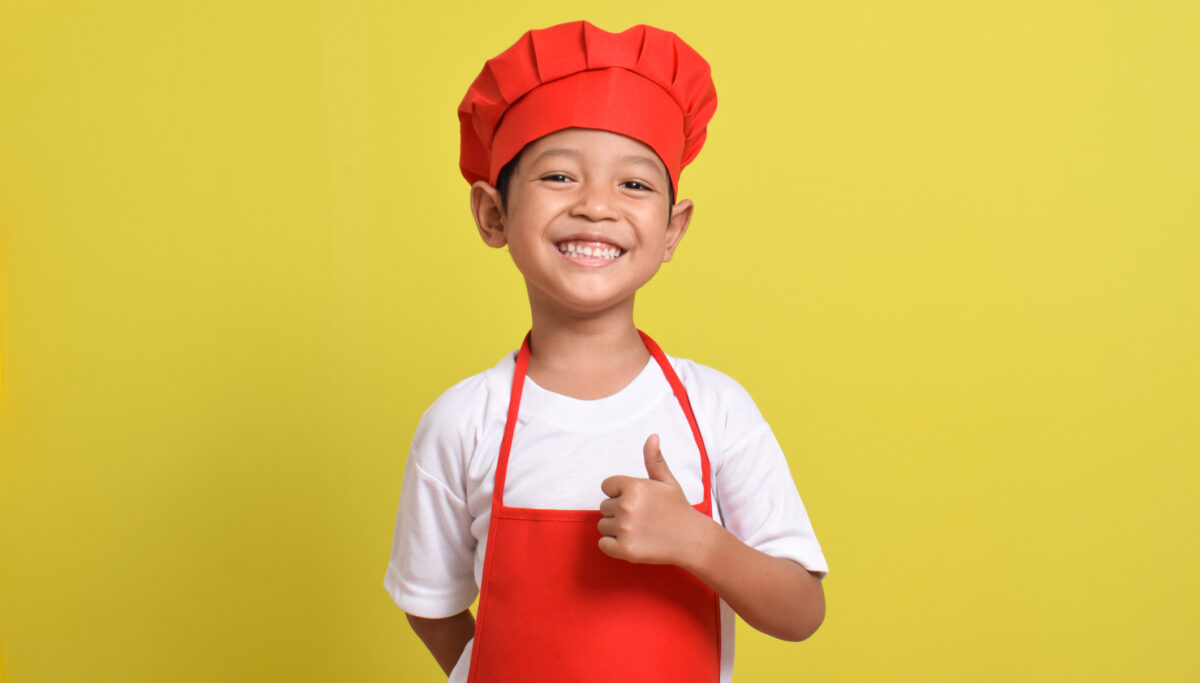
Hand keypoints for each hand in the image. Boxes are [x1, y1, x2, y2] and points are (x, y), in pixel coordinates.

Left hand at [597, 434, 709, 564]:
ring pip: (603, 526)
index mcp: (634, 486)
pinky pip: (603, 545)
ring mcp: (625, 529)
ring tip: (639, 530)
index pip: (606, 486)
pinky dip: (613, 546)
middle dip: (618, 512)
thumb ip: (654, 460)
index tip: (638, 501)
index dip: (620, 493)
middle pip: (604, 507)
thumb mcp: (667, 481)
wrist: (692, 540)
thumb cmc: (678, 509)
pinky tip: (632, 542)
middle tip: (642, 517)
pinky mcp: (625, 549)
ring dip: (616, 529)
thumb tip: (652, 436)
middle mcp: (627, 506)